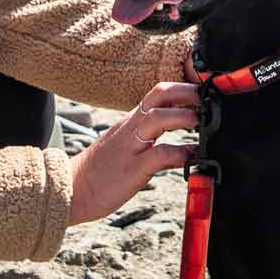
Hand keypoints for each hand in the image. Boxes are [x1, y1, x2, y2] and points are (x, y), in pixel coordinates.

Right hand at [67, 81, 199, 224]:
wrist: (71, 190)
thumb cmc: (99, 172)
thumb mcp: (126, 147)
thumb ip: (151, 141)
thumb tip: (183, 145)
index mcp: (130, 121)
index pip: (158, 92)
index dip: (183, 88)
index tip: (204, 95)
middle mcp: (130, 127)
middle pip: (159, 94)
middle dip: (187, 92)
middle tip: (209, 100)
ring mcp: (131, 146)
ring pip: (158, 117)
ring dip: (185, 117)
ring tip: (202, 123)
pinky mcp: (132, 169)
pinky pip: (160, 155)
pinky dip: (181, 154)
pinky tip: (192, 158)